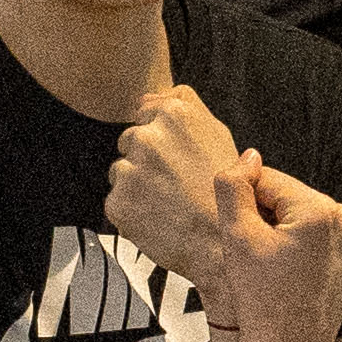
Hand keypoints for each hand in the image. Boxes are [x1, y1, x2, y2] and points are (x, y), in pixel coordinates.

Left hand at [101, 84, 263, 296]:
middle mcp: (148, 137)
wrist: (224, 244)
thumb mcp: (218, 134)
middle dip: (146, 160)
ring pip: (121, 171)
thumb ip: (183, 107)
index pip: (144, 111)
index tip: (172, 155)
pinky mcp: (118, 201)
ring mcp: (130, 169)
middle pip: (130, 141)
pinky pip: (116, 200)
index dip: (159, 136)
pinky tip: (158, 217)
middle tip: (175, 183)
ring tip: (169, 202)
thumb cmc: (225, 193)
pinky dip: (132, 210)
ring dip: (137, 185)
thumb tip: (151, 97)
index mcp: (175, 114)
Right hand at [208, 152, 341, 341]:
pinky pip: (319, 239)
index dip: (244, 204)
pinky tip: (287, 275)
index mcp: (323, 211)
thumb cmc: (261, 303)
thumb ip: (234, 186)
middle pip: (289, 199)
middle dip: (266, 218)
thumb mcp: (236, 238)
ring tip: (270, 268)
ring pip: (303, 218)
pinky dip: (300, 249)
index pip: (268, 180)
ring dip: (282, 232)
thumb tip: (248, 157)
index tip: (239, 238)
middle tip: (254, 258)